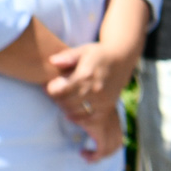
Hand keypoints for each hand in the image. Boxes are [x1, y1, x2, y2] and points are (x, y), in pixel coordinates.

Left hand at [44, 40, 138, 159]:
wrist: (122, 60)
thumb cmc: (97, 54)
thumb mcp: (82, 50)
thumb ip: (67, 56)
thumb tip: (52, 61)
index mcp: (86, 75)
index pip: (60, 90)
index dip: (51, 90)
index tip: (49, 86)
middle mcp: (95, 89)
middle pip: (66, 102)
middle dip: (57, 100)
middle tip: (54, 95)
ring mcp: (102, 100)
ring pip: (75, 111)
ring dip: (65, 108)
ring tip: (63, 100)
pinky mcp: (108, 107)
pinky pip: (90, 119)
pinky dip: (78, 118)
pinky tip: (70, 114)